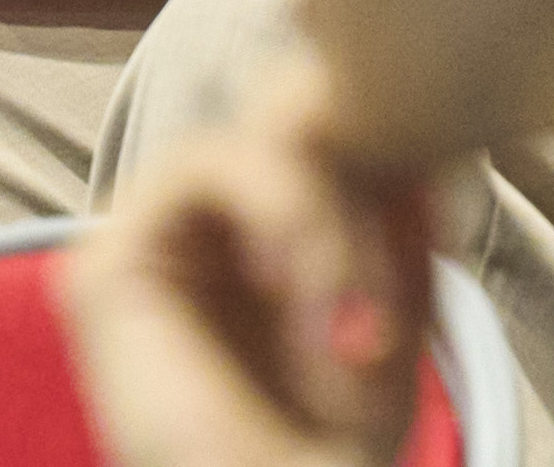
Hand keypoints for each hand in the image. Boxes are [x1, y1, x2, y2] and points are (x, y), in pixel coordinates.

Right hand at [60, 62, 436, 466]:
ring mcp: (160, 244)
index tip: (444, 221)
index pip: (332, 133)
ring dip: (329, 214)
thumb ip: (400, 238)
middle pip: (299, 119)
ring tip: (350, 317)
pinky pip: (209, 162)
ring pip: (263, 132)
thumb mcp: (397, 332)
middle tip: (400, 272)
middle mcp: (216, 238)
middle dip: (366, 178)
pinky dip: (283, 207)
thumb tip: (414, 154)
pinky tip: (299, 290)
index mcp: (278, 248)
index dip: (395, 151)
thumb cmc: (327, 455)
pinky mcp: (109, 262)